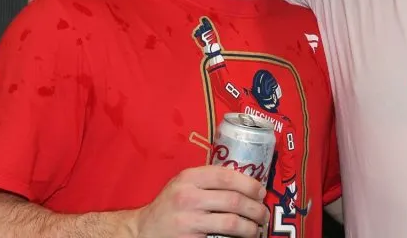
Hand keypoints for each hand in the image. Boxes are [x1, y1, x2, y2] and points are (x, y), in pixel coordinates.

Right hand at [132, 165, 269, 237]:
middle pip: (234, 201)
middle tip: (263, 213)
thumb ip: (208, 180)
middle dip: (255, 208)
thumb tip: (245, 181)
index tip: (261, 192)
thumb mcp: (183, 183)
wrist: (142, 230)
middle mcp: (188, 197)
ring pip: (231, 222)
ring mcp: (189, 220)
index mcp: (189, 178)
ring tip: (256, 228)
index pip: (227, 176)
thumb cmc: (169, 204)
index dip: (249, 184)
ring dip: (250, 227)